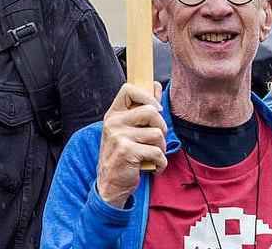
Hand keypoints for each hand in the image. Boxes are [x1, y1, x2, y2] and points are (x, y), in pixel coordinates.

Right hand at [96, 82, 167, 208]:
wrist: (109, 186)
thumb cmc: (122, 156)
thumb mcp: (128, 130)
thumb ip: (142, 107)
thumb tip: (156, 85)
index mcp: (113, 114)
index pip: (129, 89)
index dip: (147, 96)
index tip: (156, 110)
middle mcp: (113, 122)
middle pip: (152, 111)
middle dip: (162, 128)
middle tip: (155, 141)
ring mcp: (118, 136)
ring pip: (158, 133)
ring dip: (161, 148)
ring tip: (151, 156)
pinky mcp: (126, 151)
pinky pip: (157, 152)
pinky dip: (160, 163)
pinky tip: (152, 167)